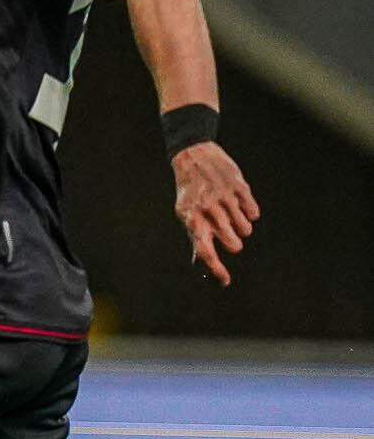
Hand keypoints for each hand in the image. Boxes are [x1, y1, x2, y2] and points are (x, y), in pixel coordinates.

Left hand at [171, 141, 258, 285]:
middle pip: (233, 243)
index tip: (226, 281)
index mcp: (191, 219)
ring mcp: (224, 198)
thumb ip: (196, 236)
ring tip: (231, 214)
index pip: (204, 250)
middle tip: (229, 233)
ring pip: (246, 229)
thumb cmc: (191, 192)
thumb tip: (202, 261)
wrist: (195, 156)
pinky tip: (240, 204)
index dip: (216, 268)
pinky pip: (254, 213)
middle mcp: (207, 210)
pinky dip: (250, 212)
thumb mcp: (185, 213)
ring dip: (242, 226)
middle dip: (234, 242)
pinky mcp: (240, 188)